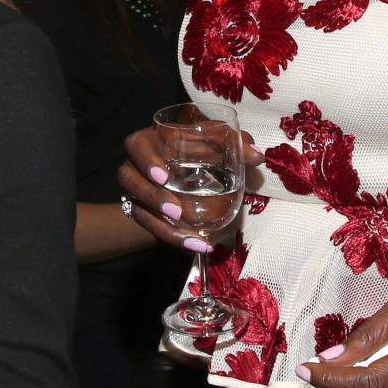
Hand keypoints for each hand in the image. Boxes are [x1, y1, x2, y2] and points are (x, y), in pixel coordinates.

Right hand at [117, 125, 264, 252]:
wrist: (192, 168)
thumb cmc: (203, 147)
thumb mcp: (219, 141)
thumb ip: (238, 143)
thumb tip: (258, 156)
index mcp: (153, 141)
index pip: (136, 145)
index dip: (145, 161)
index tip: (164, 178)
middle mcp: (138, 165)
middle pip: (130, 181)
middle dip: (152, 198)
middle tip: (175, 212)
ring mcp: (139, 190)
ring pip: (139, 209)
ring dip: (162, 226)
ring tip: (189, 237)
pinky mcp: (145, 212)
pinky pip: (152, 228)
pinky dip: (174, 238)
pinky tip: (197, 246)